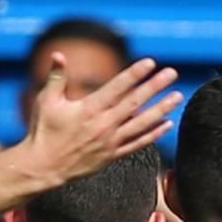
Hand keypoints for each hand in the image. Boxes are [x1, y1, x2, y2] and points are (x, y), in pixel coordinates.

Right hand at [19, 56, 182, 190]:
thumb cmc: (43, 131)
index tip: (150, 63)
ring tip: (178, 96)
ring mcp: (110, 142)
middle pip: (135, 102)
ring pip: (142, 123)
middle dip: (155, 86)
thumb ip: (56, 77)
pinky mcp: (112, 155)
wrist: (44, 167)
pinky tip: (167, 123)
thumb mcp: (46, 101)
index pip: (117, 87)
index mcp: (89, 109)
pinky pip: (138, 143)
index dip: (134, 74)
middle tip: (172, 73)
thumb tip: (58, 54)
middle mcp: (104, 125)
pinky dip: (153, 134)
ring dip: (162, 109)